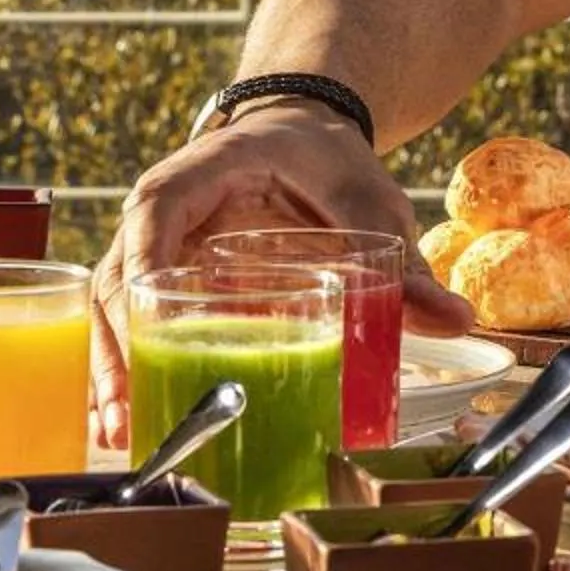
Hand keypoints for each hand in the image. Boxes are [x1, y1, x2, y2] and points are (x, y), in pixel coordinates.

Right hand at [88, 101, 473, 449]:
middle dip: (118, 347)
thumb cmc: (325, 160)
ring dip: (110, 369)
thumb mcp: (366, 199)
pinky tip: (126, 422)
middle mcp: (160, 211)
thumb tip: (459, 320)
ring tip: (118, 433)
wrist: (301, 136)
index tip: (146, 320)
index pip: (156, 211)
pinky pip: (129, 321)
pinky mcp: (161, 279)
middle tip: (128, 411)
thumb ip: (403, 261)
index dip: (143, 263)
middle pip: (117, 276)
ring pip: (112, 308)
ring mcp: (152, 248)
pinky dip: (127, 367)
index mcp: (199, 173)